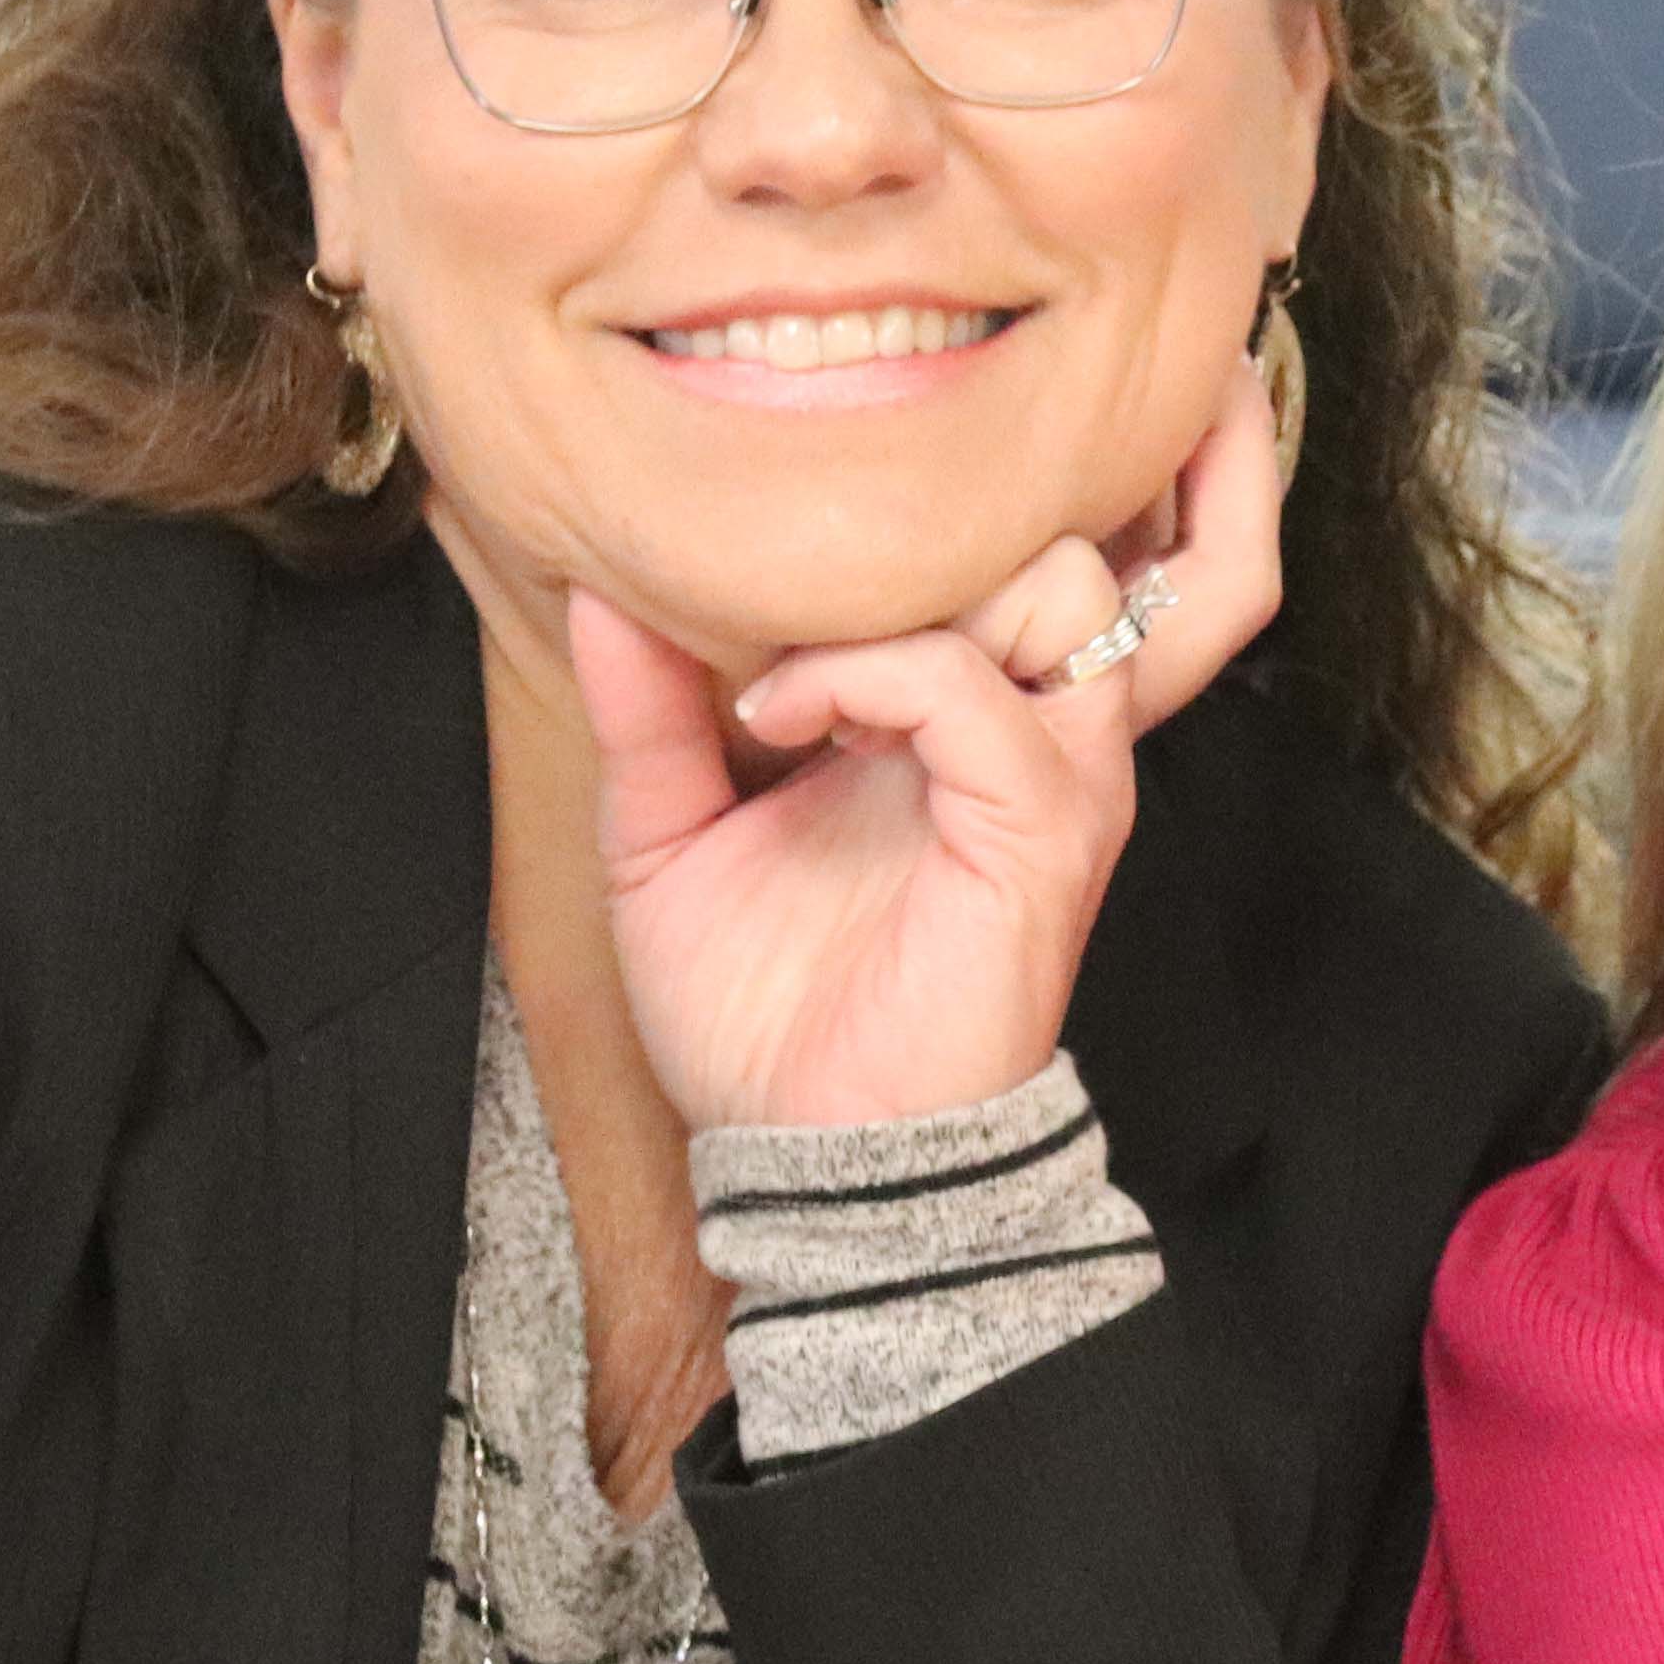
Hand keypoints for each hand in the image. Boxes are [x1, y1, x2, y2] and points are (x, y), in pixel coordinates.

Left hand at [568, 355, 1287, 1127]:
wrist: (814, 1156)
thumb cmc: (764, 1019)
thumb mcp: (665, 838)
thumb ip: (647, 714)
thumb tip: (595, 584)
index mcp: (964, 716)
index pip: (1009, 546)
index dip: (917, 508)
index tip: (754, 555)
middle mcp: (1032, 727)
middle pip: (1069, 529)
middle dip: (952, 518)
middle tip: (804, 578)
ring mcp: (1054, 772)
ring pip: (1054, 581)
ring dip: (911, 593)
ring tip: (797, 669)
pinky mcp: (1045, 828)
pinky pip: (976, 690)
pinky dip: (868, 677)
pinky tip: (781, 724)